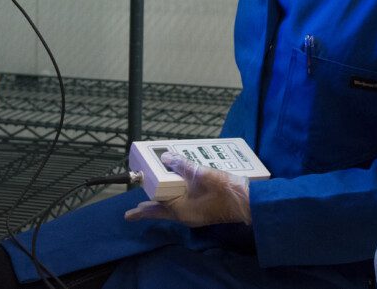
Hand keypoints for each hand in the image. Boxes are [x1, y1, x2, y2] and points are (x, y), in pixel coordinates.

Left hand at [124, 156, 250, 227]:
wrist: (247, 202)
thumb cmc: (225, 190)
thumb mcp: (202, 173)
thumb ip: (183, 166)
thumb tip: (166, 158)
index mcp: (181, 209)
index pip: (156, 208)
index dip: (142, 209)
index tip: (129, 214)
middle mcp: (185, 216)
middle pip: (163, 212)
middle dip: (150, 209)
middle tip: (137, 208)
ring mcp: (195, 216)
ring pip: (173, 210)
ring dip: (163, 204)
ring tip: (153, 200)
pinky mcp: (203, 212)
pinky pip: (184, 207)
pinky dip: (176, 200)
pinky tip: (179, 193)